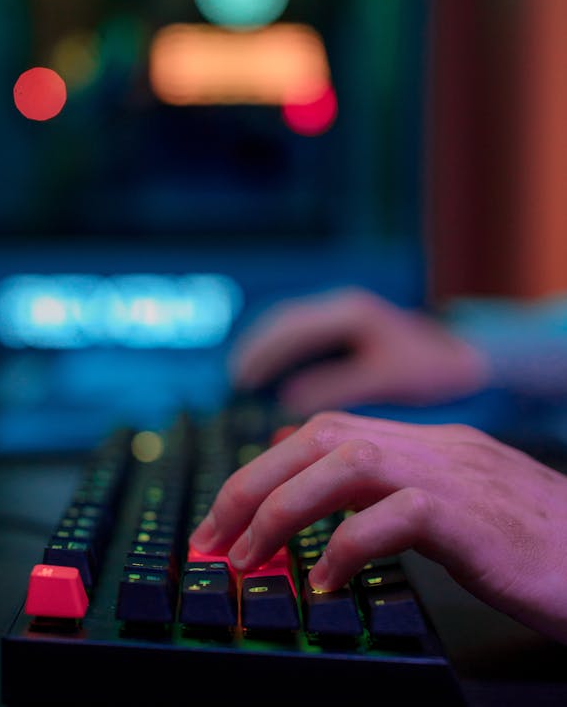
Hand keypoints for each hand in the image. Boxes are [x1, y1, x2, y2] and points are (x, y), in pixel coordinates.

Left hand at [191, 412, 566, 642]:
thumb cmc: (542, 549)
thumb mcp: (464, 512)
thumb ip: (402, 499)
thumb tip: (334, 516)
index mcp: (431, 445)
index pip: (330, 430)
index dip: (269, 463)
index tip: (230, 508)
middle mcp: (437, 448)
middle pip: (321, 436)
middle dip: (255, 482)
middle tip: (215, 534)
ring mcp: (456, 476)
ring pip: (346, 461)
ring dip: (283, 506)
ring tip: (249, 555)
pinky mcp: (475, 518)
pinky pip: (395, 516)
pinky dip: (347, 545)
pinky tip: (326, 582)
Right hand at [230, 288, 489, 412]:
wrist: (470, 353)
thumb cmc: (433, 369)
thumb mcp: (384, 380)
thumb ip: (337, 386)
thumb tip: (289, 399)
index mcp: (351, 314)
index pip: (291, 328)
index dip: (263, 353)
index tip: (242, 379)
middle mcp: (345, 306)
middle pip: (285, 322)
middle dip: (257, 349)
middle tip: (235, 378)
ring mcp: (348, 313)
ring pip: (294, 325)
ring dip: (268, 348)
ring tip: (246, 376)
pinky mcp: (352, 326)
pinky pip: (307, 334)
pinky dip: (286, 351)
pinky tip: (277, 375)